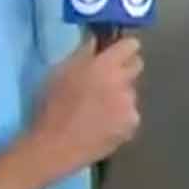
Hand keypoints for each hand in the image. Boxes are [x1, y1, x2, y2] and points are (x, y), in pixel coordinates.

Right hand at [29, 37, 142, 172]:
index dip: (123, 47)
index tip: (116, 52)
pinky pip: (130, 114)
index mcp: (105, 66)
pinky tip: (103, 125)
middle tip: (107, 79)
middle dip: (125, 69)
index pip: (130, 46)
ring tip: (99, 109)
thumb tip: (96, 42)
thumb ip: (83, 53)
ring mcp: (130, 106)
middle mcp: (123, 83)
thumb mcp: (60, 72)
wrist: (55, 146)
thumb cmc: (52, 106)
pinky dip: (121, 117)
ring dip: (120, 95)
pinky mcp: (132, 126)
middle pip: (137, 66)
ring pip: (131, 92)